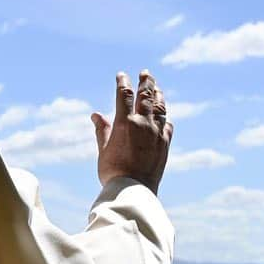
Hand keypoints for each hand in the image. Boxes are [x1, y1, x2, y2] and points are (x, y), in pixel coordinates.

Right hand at [91, 70, 172, 194]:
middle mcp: (143, 124)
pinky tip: (164, 115)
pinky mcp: (165, 144)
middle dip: (145, 82)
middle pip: (146, 96)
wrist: (134, 190)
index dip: (123, 83)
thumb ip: (102, 130)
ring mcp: (157, 133)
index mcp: (125, 123)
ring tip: (156, 87)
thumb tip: (96, 114)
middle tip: (145, 73)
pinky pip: (167, 125)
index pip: (124, 95)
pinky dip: (164, 116)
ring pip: (159, 107)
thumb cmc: (113, 172)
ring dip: (158, 95)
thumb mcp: (103, 150)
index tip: (122, 75)